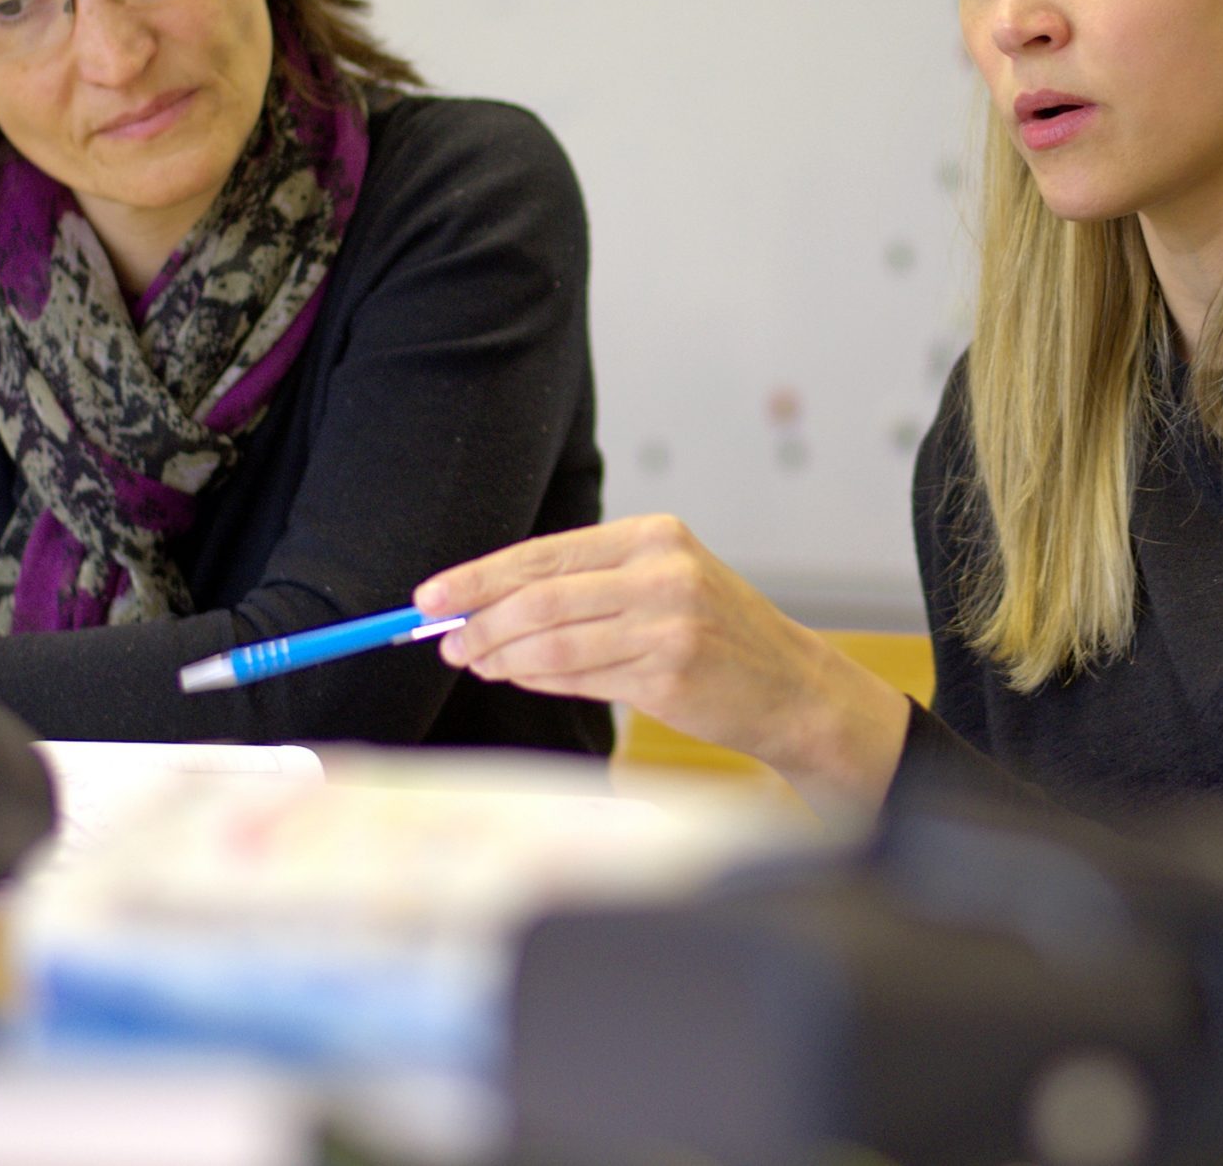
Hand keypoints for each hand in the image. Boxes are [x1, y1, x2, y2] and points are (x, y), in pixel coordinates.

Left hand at [415, 514, 911, 814]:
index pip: (545, 552)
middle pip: (540, 594)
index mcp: (653, 535)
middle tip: (445, 641)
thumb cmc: (717, 636)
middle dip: (479, 620)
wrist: (790, 686)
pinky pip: (577, 676)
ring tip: (475, 661)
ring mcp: (668, 622)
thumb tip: (486, 607)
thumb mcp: (661, 586)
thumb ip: (584, 589)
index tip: (432, 595)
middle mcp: (661, 570)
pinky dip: (535, 677)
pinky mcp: (668, 671)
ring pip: (551, 638)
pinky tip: (516, 676)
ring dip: (500, 654)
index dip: (479, 575)